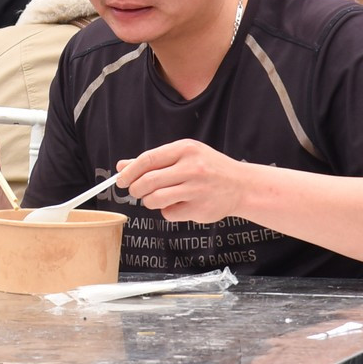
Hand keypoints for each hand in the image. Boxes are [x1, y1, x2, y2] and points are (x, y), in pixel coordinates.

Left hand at [114, 139, 253, 224]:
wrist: (242, 186)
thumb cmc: (209, 168)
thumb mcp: (184, 156)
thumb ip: (154, 161)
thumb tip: (122, 167)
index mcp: (185, 149)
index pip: (147, 159)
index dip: (129, 172)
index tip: (120, 180)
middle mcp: (192, 168)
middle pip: (147, 181)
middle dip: (136, 189)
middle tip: (136, 191)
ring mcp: (196, 189)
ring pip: (155, 200)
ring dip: (149, 202)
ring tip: (158, 198)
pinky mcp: (199, 209)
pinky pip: (169, 214)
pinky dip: (168, 212)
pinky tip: (180, 204)